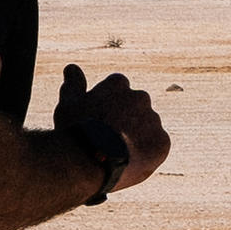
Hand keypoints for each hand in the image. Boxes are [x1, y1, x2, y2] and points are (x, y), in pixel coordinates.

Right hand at [55, 63, 170, 194]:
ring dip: (138, 136)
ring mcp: (152, 119)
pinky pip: (158, 146)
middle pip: (135, 107)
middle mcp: (140, 97)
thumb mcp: (68, 105)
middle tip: (109, 139)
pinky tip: (130, 161)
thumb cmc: (75, 132)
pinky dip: (147, 153)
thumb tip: (72, 68)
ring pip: (147, 127)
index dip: (108, 106)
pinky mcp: (162, 142)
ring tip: (118, 154)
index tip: (100, 120)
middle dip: (126, 119)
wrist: (88, 161)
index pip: (118, 89)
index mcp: (118, 85)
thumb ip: (74, 85)